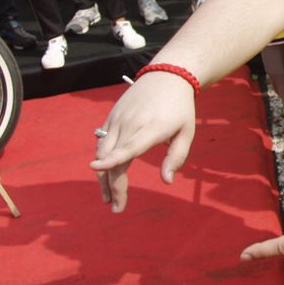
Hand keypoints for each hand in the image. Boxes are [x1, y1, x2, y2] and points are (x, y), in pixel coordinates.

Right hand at [88, 72, 198, 211]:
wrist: (166, 76)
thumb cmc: (180, 108)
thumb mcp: (186, 132)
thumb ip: (176, 157)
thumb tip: (167, 181)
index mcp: (151, 128)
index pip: (129, 146)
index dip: (112, 159)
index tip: (96, 169)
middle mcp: (130, 123)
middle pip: (111, 157)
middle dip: (111, 186)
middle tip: (117, 208)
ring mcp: (118, 119)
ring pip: (102, 151)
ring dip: (102, 176)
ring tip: (109, 197)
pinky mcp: (111, 117)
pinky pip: (101, 142)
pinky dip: (101, 160)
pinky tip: (106, 175)